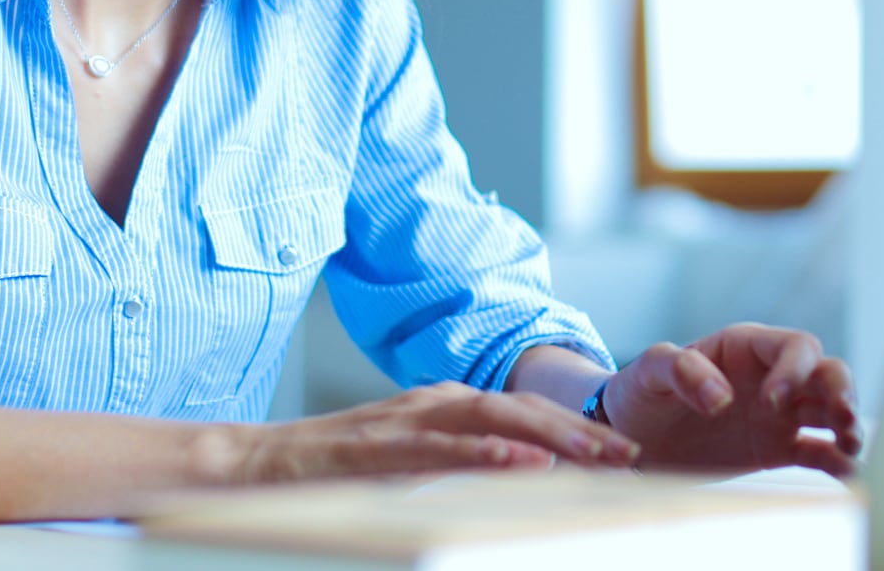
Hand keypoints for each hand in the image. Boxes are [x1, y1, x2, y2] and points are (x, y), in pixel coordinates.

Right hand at [235, 382, 640, 482]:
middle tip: (630, 454)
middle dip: (579, 429)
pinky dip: (480, 452)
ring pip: (489, 417)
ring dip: (547, 434)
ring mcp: (403, 420)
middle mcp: (431, 403)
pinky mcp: (374, 445)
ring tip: (594, 455)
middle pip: (520, 407)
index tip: (624, 452)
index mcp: (444, 408)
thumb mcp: (412, 468)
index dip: (577, 427)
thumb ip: (460, 466)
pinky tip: (518, 462)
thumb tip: (521, 480)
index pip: (524, 412)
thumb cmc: (334, 473)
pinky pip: (435, 447)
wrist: (253, 465)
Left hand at [603, 324, 861, 476]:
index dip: (795, 370)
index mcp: (745, 348)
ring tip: (852, 446)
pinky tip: (851, 476)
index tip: (774, 403)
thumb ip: (680, 370)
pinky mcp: (776, 448)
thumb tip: (721, 396)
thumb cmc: (640, 392)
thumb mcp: (648, 372)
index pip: (795, 346)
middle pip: (827, 373)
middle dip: (842, 392)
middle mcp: (770, 376)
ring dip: (848, 425)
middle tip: (843, 419)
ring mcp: (778, 413)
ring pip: (830, 411)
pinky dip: (838, 463)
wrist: (631, 436)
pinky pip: (818, 452)